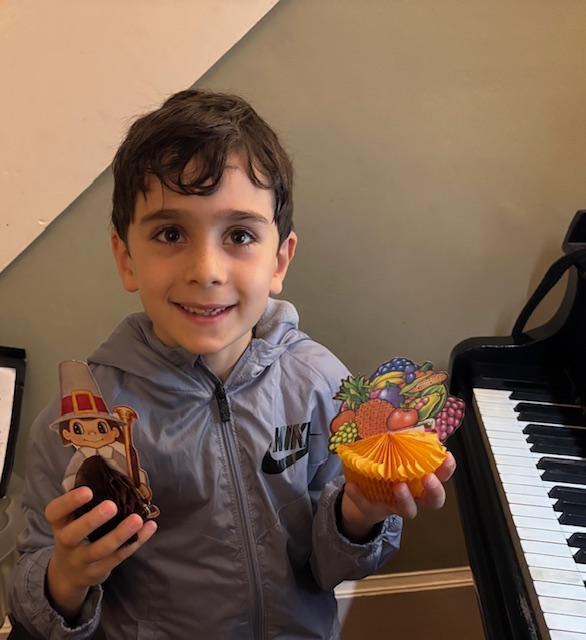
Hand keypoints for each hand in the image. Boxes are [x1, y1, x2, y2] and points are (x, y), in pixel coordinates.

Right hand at [45, 486, 156, 620]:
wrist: (68, 575)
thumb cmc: (75, 535)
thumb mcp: (71, 520)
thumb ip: (84, 503)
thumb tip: (110, 472)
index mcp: (60, 524)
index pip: (55, 512)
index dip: (69, 502)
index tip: (87, 490)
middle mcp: (67, 543)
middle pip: (74, 534)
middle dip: (92, 520)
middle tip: (111, 506)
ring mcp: (82, 560)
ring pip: (101, 549)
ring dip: (120, 534)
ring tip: (137, 519)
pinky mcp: (99, 570)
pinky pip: (119, 556)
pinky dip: (136, 541)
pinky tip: (149, 527)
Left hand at [340, 452, 455, 540]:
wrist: (364, 493)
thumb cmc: (385, 467)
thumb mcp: (393, 453)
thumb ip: (397, 441)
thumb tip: (394, 419)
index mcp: (422, 478)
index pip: (441, 475)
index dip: (447, 468)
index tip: (446, 456)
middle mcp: (415, 495)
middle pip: (434, 500)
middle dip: (434, 490)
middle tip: (427, 477)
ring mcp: (397, 505)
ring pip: (409, 510)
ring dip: (406, 499)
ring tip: (398, 486)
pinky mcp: (376, 510)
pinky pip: (369, 506)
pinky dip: (360, 497)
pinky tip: (352, 486)